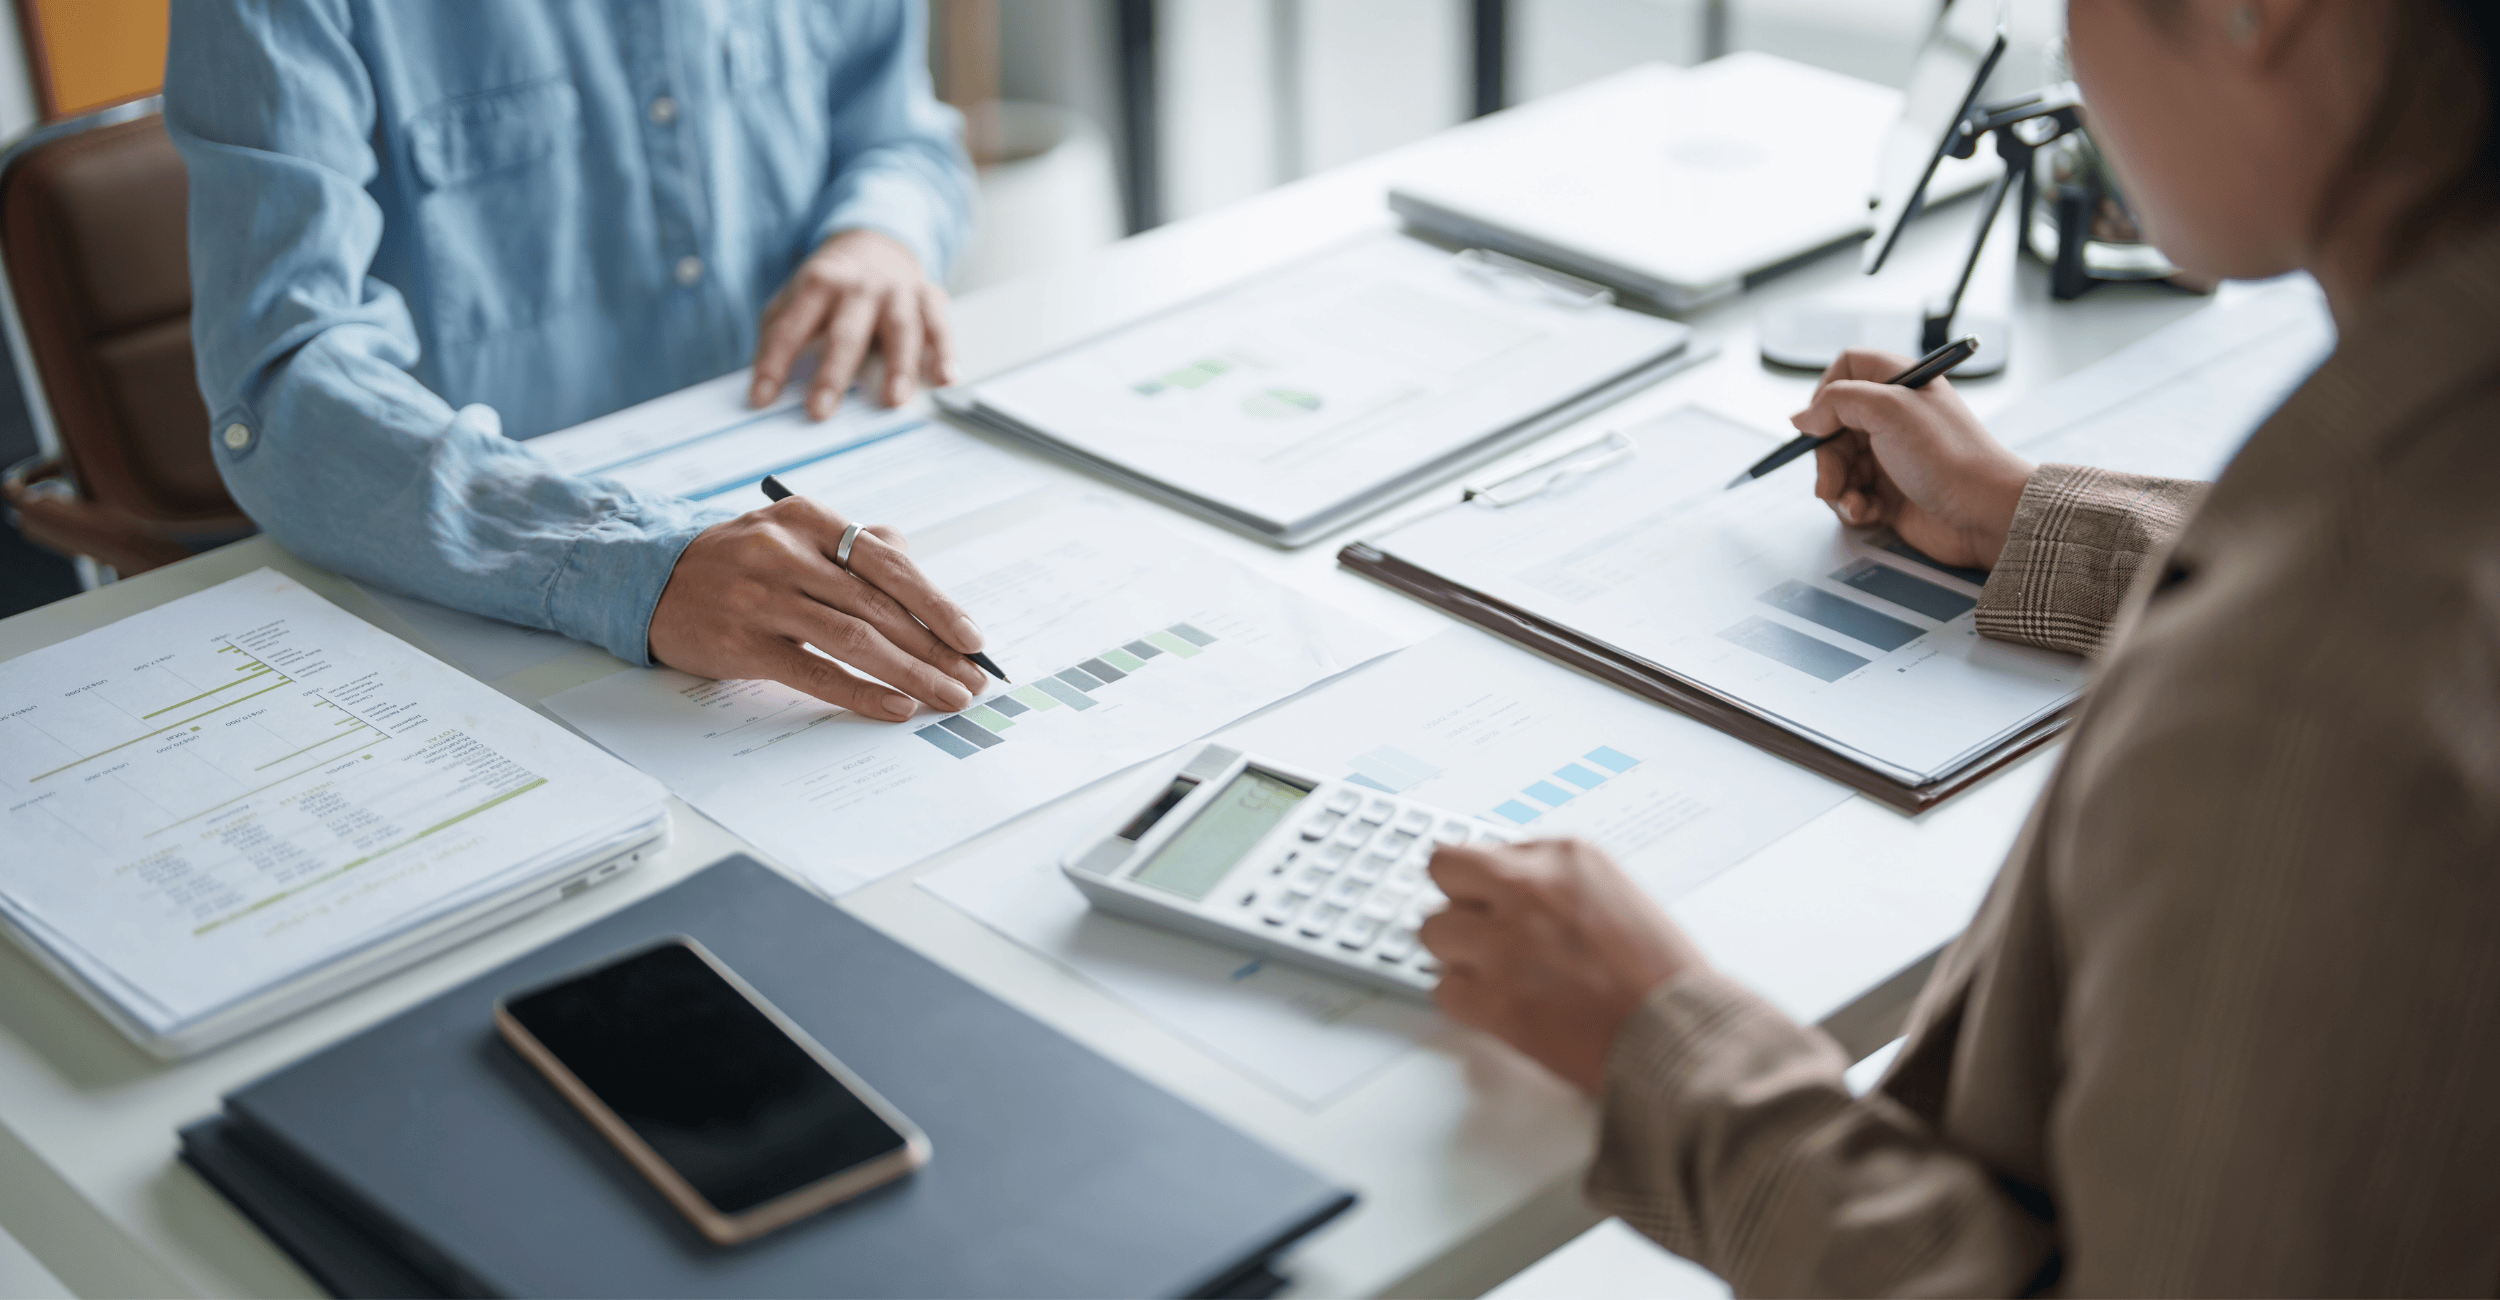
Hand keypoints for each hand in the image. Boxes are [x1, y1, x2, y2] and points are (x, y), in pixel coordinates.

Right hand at [648, 496, 986, 719]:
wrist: (650, 580)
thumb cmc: (739, 561)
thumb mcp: (792, 532)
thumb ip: (855, 546)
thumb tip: (920, 576)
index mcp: (807, 519)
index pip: (888, 564)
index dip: (937, 604)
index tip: (972, 638)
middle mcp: (785, 553)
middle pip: (878, 605)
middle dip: (935, 648)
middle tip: (973, 678)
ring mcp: (760, 599)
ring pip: (855, 639)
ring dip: (912, 673)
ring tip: (947, 697)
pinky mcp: (741, 644)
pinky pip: (816, 674)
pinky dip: (863, 692)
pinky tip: (898, 707)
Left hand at [749, 228, 958, 419]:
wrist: (876, 244)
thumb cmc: (831, 286)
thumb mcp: (795, 297)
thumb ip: (778, 333)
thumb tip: (761, 385)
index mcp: (818, 283)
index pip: (790, 329)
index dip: (774, 364)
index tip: (760, 400)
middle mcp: (859, 286)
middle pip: (845, 333)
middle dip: (832, 374)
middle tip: (820, 412)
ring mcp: (897, 291)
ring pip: (900, 329)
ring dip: (898, 366)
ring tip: (892, 400)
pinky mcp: (927, 296)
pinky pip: (939, 326)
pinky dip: (945, 353)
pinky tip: (946, 378)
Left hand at [1420, 838, 1705, 1093]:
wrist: (1680, 1035)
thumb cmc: (1665, 979)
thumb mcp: (1620, 897)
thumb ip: (1562, 888)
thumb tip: (1518, 896)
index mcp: (1566, 857)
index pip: (1489, 850)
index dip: (1492, 884)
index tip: (1497, 902)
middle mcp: (1527, 889)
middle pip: (1444, 870)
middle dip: (1458, 900)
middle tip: (1476, 928)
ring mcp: (1503, 942)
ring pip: (1434, 931)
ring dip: (1457, 953)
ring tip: (1495, 974)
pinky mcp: (1491, 998)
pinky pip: (1444, 989)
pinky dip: (1466, 1002)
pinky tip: (1500, 1007)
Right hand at [1791, 348, 2035, 570]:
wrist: (1984, 513)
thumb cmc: (1948, 456)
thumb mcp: (1888, 410)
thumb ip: (1836, 402)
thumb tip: (1801, 418)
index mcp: (1899, 384)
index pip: (1847, 368)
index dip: (1825, 392)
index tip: (1819, 420)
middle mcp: (1894, 417)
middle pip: (1832, 425)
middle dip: (1826, 456)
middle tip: (1832, 480)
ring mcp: (1890, 456)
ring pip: (1837, 465)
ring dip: (1837, 487)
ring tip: (1853, 503)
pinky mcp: (1889, 493)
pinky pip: (1851, 495)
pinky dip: (1852, 506)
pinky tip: (1867, 513)